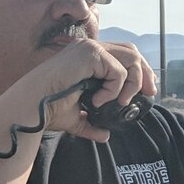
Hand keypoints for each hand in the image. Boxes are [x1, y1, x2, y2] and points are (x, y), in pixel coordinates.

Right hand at [33, 40, 156, 138]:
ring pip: (130, 59)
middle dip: (145, 73)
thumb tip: (105, 136)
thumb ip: (91, 124)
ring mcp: (89, 48)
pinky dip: (115, 89)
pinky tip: (98, 100)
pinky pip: (118, 72)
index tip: (146, 91)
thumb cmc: (47, 110)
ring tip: (120, 102)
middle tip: (150, 93)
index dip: (139, 71)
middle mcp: (88, 48)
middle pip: (131, 51)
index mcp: (85, 58)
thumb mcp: (75, 117)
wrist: (33, 107)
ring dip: (132, 84)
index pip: (122, 55)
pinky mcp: (90, 54)